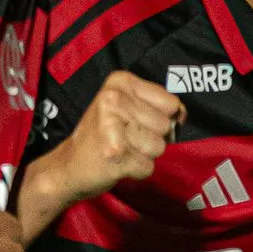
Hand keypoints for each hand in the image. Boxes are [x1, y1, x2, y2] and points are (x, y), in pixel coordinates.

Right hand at [40, 71, 185, 205]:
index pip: (171, 103)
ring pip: (159, 147)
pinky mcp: (114, 153)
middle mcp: (114, 99)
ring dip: (144, 154)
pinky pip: (148, 167)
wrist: (69, 165)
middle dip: (152, 137)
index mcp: (120, 81)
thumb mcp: (129, 106)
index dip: (160, 117)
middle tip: (125, 137)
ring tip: (122, 149)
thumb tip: (183, 114)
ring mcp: (112, 126)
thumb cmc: (106, 133)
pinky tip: (118, 163)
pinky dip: (137, 170)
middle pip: (166, 126)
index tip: (135, 120)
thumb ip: (160, 105)